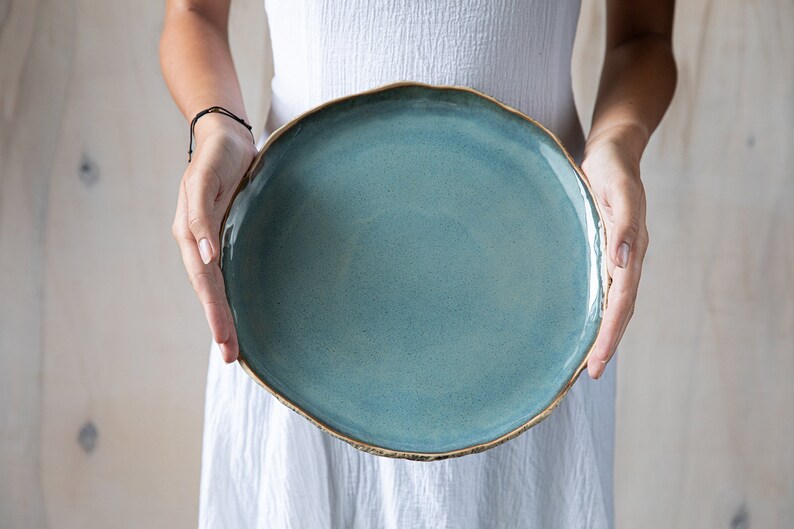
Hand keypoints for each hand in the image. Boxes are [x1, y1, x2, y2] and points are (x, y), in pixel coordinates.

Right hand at [172, 113, 257, 362]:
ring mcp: (208, 239)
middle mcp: (197, 241)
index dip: (216, 314)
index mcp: (190, 232)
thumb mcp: (208, 177)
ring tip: (231, 345)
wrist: (227, 135)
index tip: (227, 343)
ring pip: (214, 284)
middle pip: (209, 290)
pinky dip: (227, 293)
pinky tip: (233, 308)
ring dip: (222, 315)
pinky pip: (223, 270)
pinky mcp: (223, 233)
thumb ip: (202, 215)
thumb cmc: (220, 154)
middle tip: (231, 357)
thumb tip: (204, 256)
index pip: (205, 282)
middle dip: (219, 324)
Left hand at [580, 137, 648, 378]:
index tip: (596, 361)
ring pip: (613, 302)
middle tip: (589, 374)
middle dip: (606, 342)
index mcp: (631, 249)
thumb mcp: (617, 189)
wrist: (612, 151)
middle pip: (619, 309)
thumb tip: (622, 261)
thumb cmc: (611, 168)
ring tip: (587, 359)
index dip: (610, 332)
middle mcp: (625, 258)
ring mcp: (616, 255)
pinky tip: (583, 321)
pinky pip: (602, 287)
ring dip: (602, 330)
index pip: (622, 301)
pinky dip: (595, 309)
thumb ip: (622, 223)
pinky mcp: (604, 250)